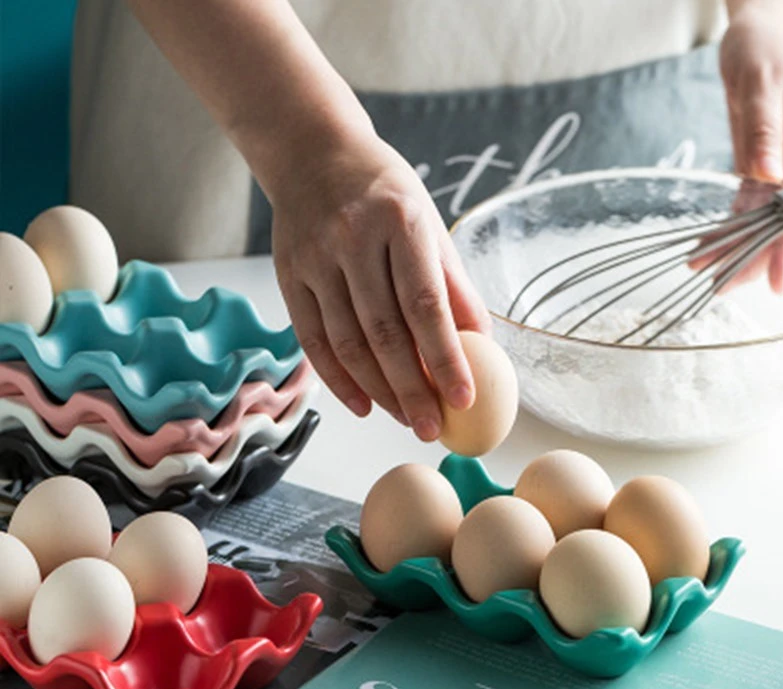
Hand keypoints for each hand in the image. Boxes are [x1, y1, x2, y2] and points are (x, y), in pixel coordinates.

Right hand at [269, 131, 490, 441]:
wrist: (313, 152)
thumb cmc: (384, 192)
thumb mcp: (428, 222)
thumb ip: (453, 283)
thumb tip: (482, 342)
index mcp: (401, 222)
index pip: (426, 304)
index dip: (447, 357)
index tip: (465, 400)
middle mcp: (354, 239)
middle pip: (385, 333)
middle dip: (412, 390)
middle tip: (433, 430)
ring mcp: (316, 258)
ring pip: (348, 343)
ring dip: (379, 392)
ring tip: (406, 419)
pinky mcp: (289, 275)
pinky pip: (313, 340)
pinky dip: (338, 380)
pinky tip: (363, 405)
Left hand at [720, 0, 782, 291]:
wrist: (765, 23)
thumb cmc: (772, 39)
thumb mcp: (763, 80)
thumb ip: (764, 128)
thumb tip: (765, 175)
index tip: (773, 281)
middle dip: (754, 256)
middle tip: (721, 286)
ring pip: (764, 215)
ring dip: (735, 245)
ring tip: (703, 270)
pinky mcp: (765, 160)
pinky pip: (748, 198)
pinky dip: (729, 222)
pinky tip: (707, 246)